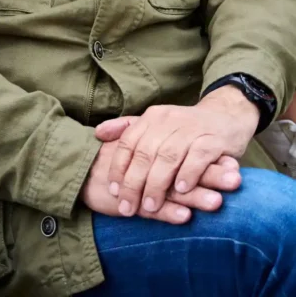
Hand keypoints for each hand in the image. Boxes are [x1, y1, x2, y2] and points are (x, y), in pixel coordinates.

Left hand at [94, 87, 258, 216]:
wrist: (226, 115)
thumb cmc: (186, 127)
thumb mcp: (156, 123)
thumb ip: (128, 129)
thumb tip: (98, 134)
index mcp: (152, 118)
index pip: (129, 142)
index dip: (119, 167)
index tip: (113, 191)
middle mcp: (168, 121)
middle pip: (145, 153)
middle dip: (134, 183)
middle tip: (128, 207)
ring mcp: (191, 129)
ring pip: (168, 157)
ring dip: (158, 183)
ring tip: (150, 206)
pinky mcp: (213, 140)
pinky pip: (198, 157)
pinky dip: (188, 174)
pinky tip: (181, 190)